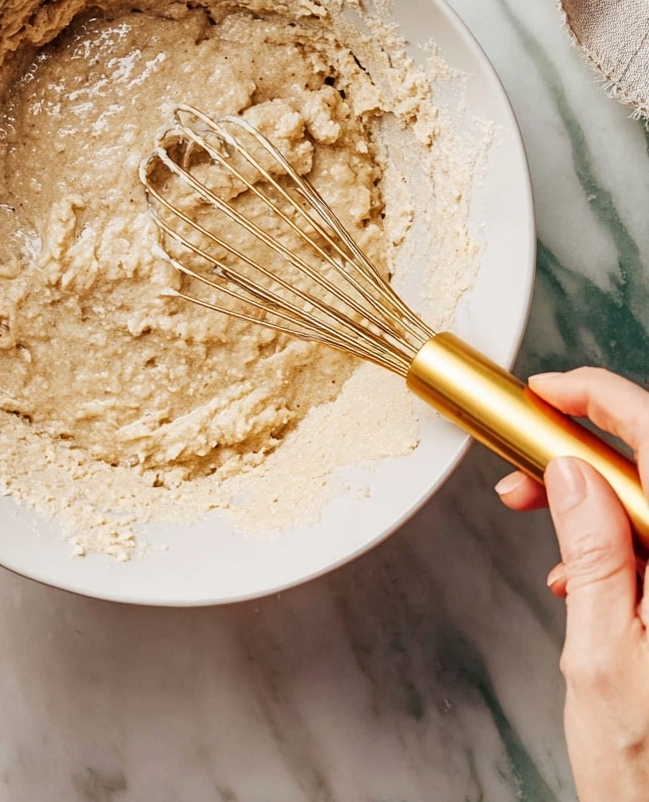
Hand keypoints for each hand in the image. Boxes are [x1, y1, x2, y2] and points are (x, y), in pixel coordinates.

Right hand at [496, 369, 648, 801]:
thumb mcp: (601, 657)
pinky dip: (607, 538)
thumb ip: (595, 553)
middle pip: (648, 466)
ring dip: (587, 496)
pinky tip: (574, 572)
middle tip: (520, 464)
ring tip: (533, 518)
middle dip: (578, 450)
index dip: (600, 397)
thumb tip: (573, 472)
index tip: (546, 391)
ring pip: (646, 501)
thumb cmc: (648, 769)